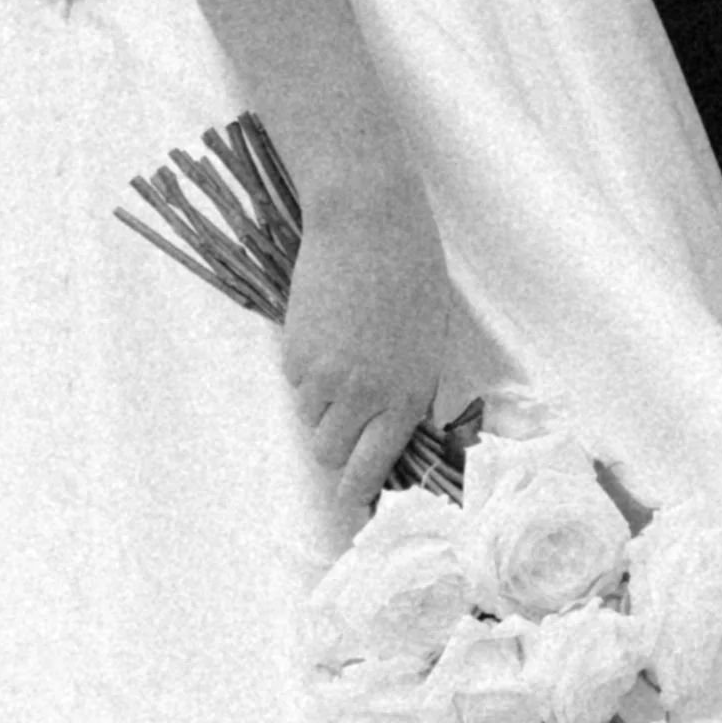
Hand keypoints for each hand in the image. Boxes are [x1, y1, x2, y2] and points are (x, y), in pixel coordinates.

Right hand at [281, 148, 460, 517]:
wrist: (367, 221)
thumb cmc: (411, 275)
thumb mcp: (426, 344)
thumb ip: (408, 394)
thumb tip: (390, 434)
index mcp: (406, 397)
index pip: (372, 470)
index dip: (357, 493)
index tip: (353, 502)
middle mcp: (364, 397)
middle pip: (331, 456)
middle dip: (336, 449)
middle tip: (346, 422)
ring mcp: (324, 377)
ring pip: (311, 421)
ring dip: (322, 408)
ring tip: (342, 361)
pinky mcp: (295, 354)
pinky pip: (296, 384)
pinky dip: (307, 372)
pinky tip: (326, 333)